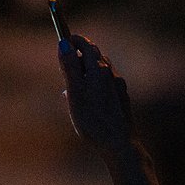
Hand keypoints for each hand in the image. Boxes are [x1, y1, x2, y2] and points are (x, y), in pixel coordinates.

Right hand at [59, 32, 133, 150]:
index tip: (62, 39)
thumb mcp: (75, 92)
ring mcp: (118, 86)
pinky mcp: (121, 98)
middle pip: (94, 56)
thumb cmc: (93, 120)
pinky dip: (93, 84)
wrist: (119, 144)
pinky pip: (105, 84)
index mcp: (99, 69)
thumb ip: (69, 68)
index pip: (86, 44)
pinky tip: (86, 100)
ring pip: (100, 70)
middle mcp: (111, 74)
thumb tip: (63, 44)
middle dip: (78, 55)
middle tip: (64, 62)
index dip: (73, 40)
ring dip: (85, 71)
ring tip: (72, 84)